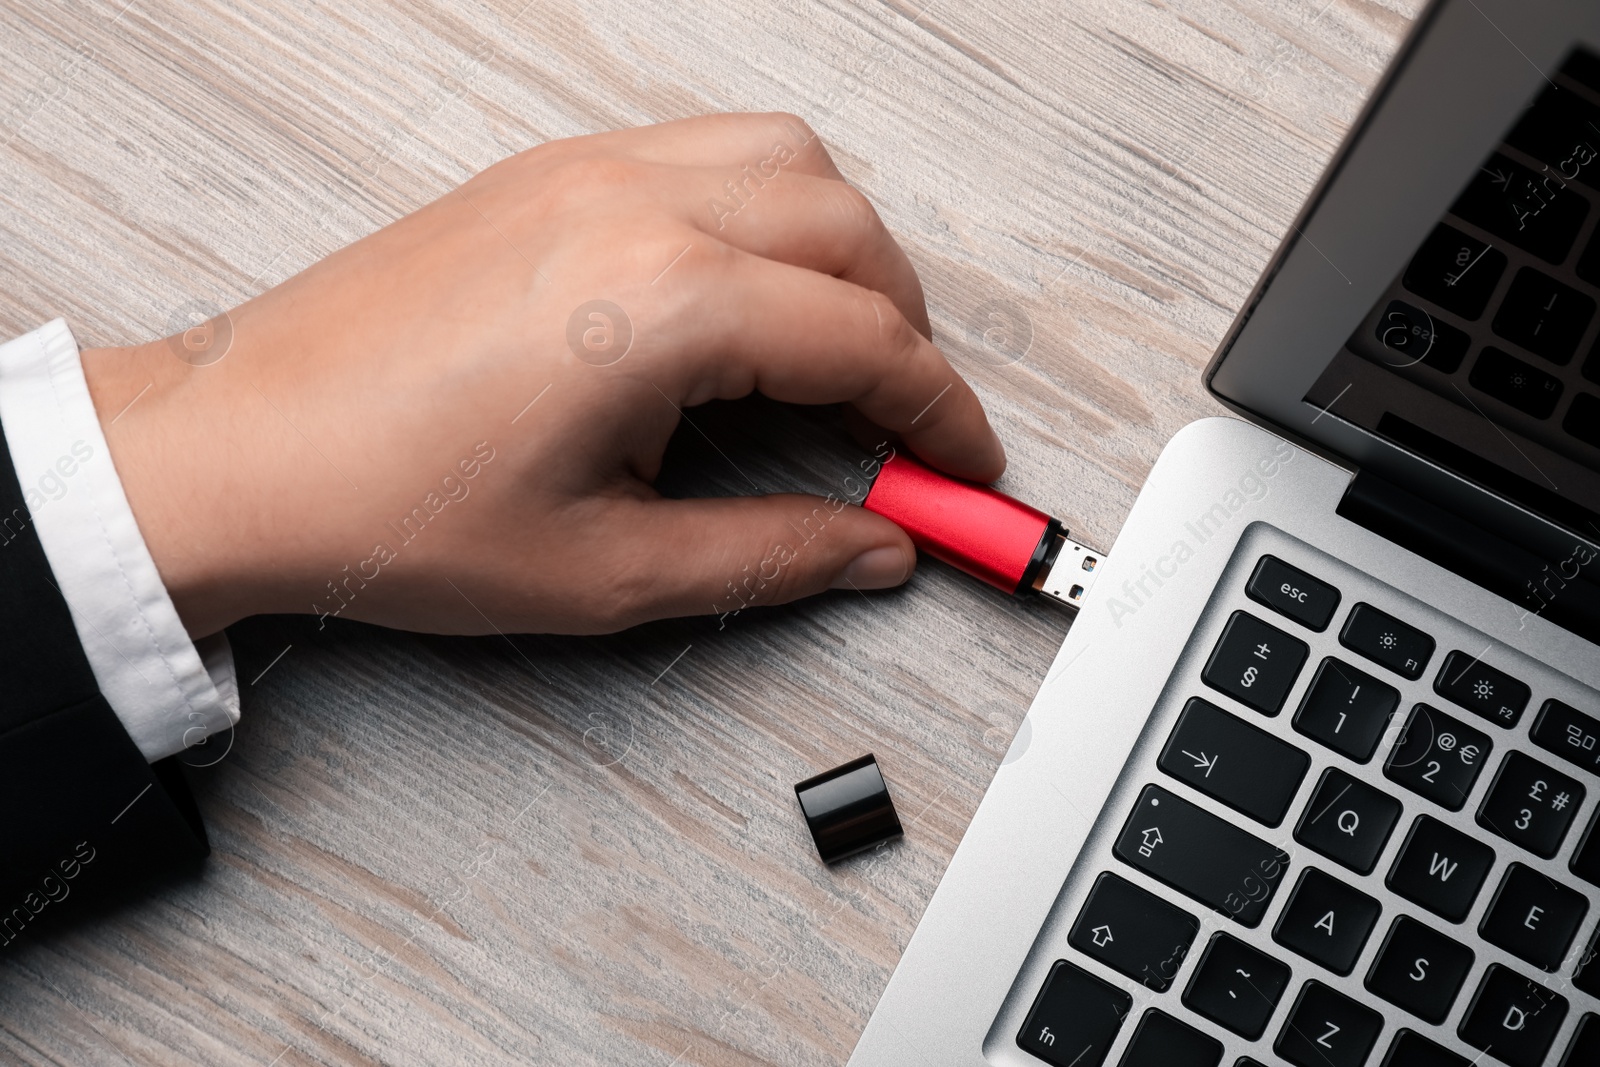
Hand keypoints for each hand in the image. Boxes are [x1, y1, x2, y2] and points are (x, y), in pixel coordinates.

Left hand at [80, 113, 1004, 637]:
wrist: (235, 454)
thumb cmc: (385, 505)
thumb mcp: (607, 571)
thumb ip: (771, 554)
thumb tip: (870, 549)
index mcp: (661, 303)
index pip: (868, 342)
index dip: (942, 416)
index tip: (964, 468)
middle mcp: (634, 206)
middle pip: (851, 236)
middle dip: (909, 332)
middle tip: (907, 429)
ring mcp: (586, 171)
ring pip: (790, 162)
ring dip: (846, 252)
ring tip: (839, 352)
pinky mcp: (546, 171)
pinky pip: (707, 150)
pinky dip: (768, 210)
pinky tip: (747, 294)